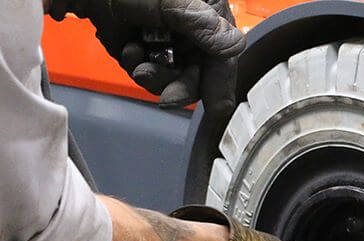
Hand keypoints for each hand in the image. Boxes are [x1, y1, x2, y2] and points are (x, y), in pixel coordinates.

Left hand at [48, 0, 244, 115]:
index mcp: (208, 13)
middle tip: (165, 96)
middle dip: (180, 86)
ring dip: (155, 77)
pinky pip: (149, 75)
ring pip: (173, 80)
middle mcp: (191, 30)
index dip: (220, 83)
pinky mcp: (143, 50)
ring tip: (137, 60)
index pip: (223, 56)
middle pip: (199, 75)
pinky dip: (137, 67)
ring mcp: (167, 41)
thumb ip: (204, 26)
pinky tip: (128, 50)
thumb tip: (235, 47)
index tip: (216, 107)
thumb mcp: (172, 1)